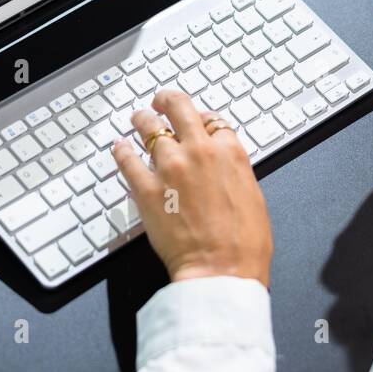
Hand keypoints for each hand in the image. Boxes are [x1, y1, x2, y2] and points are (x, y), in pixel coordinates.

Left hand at [111, 90, 272, 286]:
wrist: (222, 272)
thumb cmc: (244, 245)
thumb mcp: (253, 195)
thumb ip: (234, 171)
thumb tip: (223, 165)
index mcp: (230, 152)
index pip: (211, 120)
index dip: (200, 118)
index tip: (195, 122)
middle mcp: (199, 152)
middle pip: (178, 107)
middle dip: (166, 100)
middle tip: (160, 101)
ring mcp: (170, 168)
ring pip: (148, 127)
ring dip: (142, 120)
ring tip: (138, 119)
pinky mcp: (146, 189)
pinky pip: (126, 159)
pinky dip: (121, 150)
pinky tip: (120, 148)